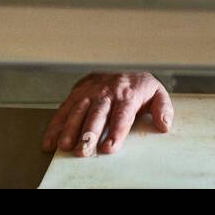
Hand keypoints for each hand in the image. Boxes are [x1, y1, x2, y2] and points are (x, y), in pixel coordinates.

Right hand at [41, 72, 172, 156]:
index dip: (116, 131)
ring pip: (79, 110)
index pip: (122, 114)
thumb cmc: (140, 86)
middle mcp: (108, 91)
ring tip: (65, 146)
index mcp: (128, 93)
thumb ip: (163, 108)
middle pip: (97, 114)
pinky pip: (65, 108)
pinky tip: (51, 140)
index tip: (109, 147)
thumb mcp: (157, 93)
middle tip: (84, 150)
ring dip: (70, 129)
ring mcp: (91, 91)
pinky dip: (56, 124)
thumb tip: (164, 124)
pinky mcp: (79, 91)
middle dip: (89, 132)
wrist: (126, 65)